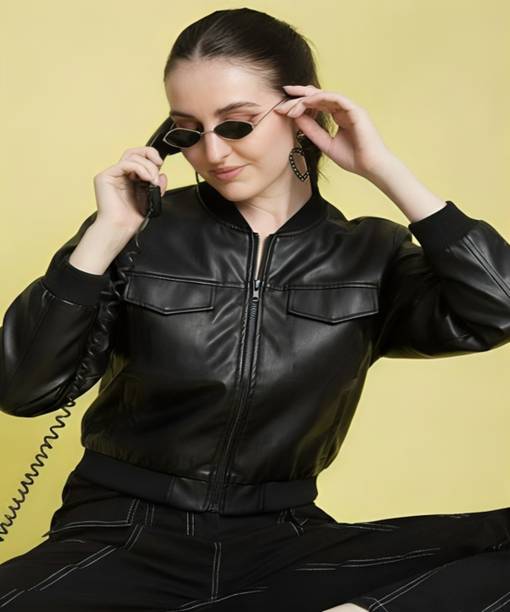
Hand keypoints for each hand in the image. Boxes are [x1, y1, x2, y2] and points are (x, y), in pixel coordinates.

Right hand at [93, 146, 166, 231]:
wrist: (119, 229)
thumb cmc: (130, 219)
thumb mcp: (150, 198)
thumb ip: (157, 186)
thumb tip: (162, 175)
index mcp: (128, 178)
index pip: (139, 158)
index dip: (150, 156)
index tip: (161, 163)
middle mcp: (119, 174)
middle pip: (134, 152)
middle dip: (150, 155)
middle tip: (158, 167)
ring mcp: (111, 174)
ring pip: (131, 157)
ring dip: (147, 166)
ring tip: (152, 180)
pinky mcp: (105, 177)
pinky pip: (124, 164)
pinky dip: (139, 168)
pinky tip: (146, 178)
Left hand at [275, 84, 393, 178]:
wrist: (370, 166)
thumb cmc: (353, 158)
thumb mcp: (325, 143)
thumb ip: (312, 130)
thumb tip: (295, 118)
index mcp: (339, 116)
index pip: (318, 104)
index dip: (301, 103)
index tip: (285, 107)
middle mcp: (345, 109)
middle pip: (319, 96)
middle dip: (300, 95)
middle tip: (284, 93)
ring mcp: (351, 108)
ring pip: (325, 95)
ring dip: (306, 98)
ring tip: (291, 105)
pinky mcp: (355, 110)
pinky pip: (335, 98)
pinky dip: (319, 98)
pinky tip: (306, 102)